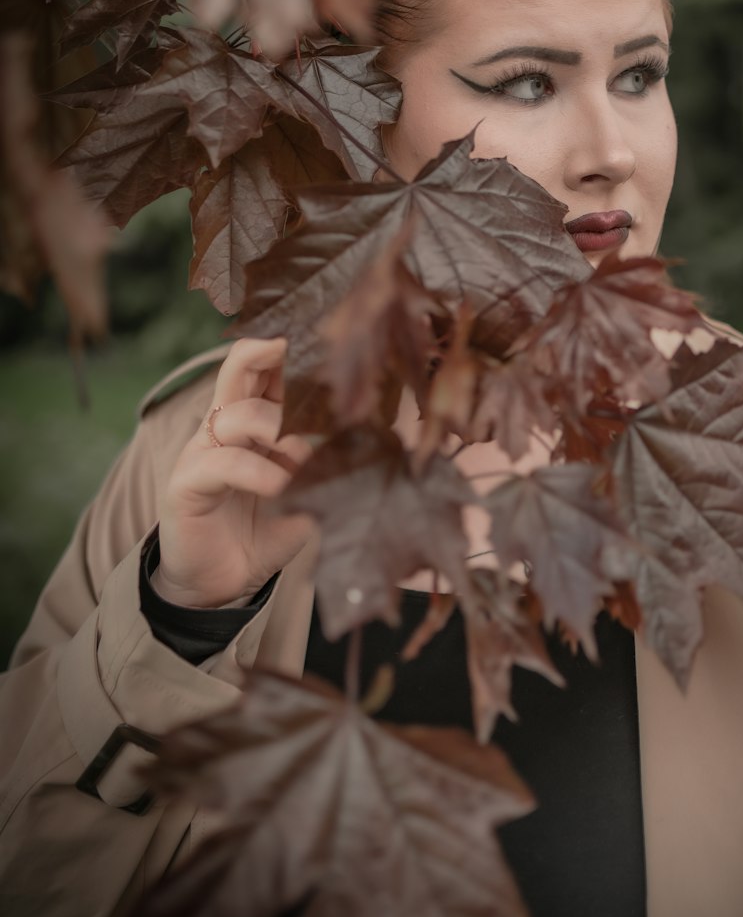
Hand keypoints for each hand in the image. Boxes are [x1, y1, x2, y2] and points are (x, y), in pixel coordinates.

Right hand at [156, 337, 316, 607]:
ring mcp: (201, 451)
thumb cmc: (265, 531)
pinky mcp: (186, 484)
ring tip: (306, 457)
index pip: (267, 368)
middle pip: (238, 367)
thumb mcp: (308, 494)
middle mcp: (224, 426)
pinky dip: (259, 472)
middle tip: (300, 345)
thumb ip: (332, 467)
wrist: (219, 586)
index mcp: (252, 420)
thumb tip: (381, 443)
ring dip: (281, 431)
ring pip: (240, 415)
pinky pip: (224, 463)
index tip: (324, 331)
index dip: (289, 347)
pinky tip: (281, 486)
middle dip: (269, 350)